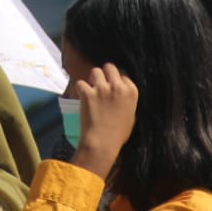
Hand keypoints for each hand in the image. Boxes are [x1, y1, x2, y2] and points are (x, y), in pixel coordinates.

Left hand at [71, 63, 137, 179]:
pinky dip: (80, 89)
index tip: (112, 88)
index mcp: (131, 91)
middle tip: (100, 84)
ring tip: (91, 89)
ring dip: (92, 79)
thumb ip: (127, 101)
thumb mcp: (131, 116)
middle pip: (110, 67)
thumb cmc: (118, 134)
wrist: (102, 143)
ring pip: (95, 71)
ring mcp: (102, 88)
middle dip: (104, 74)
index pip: (123, 74)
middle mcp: (118, 86)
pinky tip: (81, 96)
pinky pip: (80, 83)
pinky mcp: (88, 92)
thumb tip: (122, 95)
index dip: (116, 80)